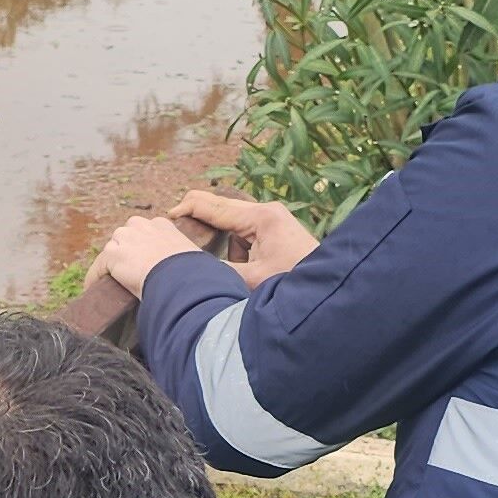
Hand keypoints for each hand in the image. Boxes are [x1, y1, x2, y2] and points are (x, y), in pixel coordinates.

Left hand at [88, 215, 204, 301]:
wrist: (181, 279)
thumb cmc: (194, 275)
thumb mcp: (196, 261)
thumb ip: (191, 263)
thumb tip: (212, 280)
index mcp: (164, 225)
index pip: (146, 231)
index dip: (143, 248)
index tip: (144, 263)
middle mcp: (143, 225)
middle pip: (126, 235)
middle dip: (126, 251)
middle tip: (128, 273)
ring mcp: (126, 239)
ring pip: (113, 249)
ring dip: (112, 264)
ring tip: (112, 283)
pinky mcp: (113, 255)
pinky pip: (99, 267)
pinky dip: (95, 278)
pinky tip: (92, 290)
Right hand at [174, 190, 318, 285]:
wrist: (330, 290)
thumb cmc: (296, 284)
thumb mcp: (253, 280)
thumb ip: (220, 271)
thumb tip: (192, 267)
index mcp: (261, 217)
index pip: (214, 206)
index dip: (187, 210)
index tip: (166, 217)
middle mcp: (267, 212)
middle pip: (222, 207)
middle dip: (198, 217)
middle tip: (174, 227)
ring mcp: (273, 220)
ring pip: (232, 221)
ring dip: (219, 236)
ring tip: (202, 251)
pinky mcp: (276, 232)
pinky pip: (245, 233)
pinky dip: (235, 246)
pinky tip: (235, 265)